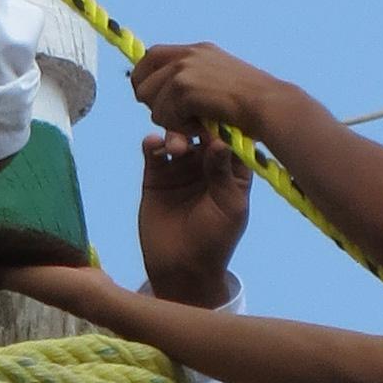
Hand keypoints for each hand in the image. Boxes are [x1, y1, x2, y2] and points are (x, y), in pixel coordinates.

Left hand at [130, 41, 278, 145]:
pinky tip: (201, 127)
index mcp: (196, 50)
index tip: (154, 101)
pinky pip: (163, 115)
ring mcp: (184, 69)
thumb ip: (196, 81)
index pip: (151, 56)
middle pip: (142, 80)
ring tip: (196, 124)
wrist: (270, 106)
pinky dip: (179, 127)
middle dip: (154, 104)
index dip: (146, 81)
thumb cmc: (252, 105)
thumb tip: (164, 92)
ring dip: (170, 120)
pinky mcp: (184, 88)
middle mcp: (186, 54)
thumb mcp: (221, 81)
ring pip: (151, 102)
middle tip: (177, 119)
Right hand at [136, 130, 250, 301]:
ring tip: (174, 147)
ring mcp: (179, 167)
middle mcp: (205, 164)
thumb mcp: (229, 208)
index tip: (214, 112)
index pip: (229, 137)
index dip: (223, 122)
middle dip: (195, 124)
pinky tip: (154, 145)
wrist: (181, 269)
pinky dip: (152, 142)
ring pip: (177, 136)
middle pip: (200, 131)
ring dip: (175, 133)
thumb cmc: (215, 240)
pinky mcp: (155, 174)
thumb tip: (220, 140)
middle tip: (191, 127)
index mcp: (230, 171)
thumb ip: (224, 174)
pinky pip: (152, 151)